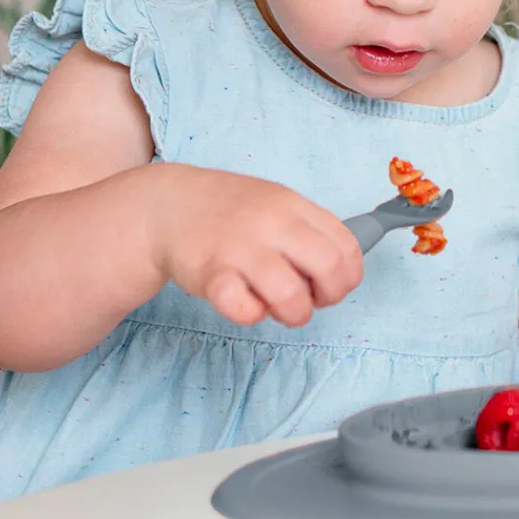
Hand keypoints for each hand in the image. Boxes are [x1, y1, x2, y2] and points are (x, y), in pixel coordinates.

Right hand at [148, 164, 362, 327]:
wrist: (170, 204)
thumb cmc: (232, 211)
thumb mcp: (278, 204)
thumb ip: (310, 230)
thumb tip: (343, 268)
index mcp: (295, 206)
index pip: (347, 245)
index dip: (348, 275)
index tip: (332, 284)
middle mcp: (273, 224)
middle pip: (328, 266)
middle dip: (330, 295)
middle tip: (312, 300)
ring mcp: (241, 248)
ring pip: (290, 294)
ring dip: (294, 313)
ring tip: (279, 307)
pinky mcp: (211, 274)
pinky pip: (243, 308)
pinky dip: (251, 314)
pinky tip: (245, 302)